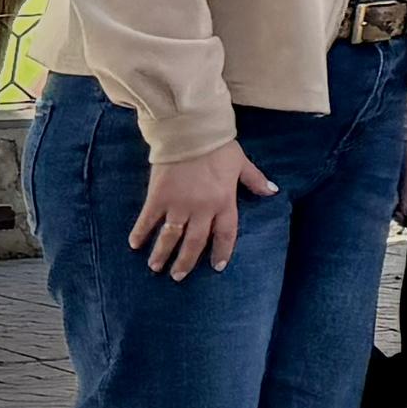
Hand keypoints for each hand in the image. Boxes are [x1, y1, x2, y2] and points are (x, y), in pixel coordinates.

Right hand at [131, 147, 269, 279]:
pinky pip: (147, 220)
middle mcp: (202, 208)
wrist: (191, 132)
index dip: (222, 252)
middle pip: (195, 242)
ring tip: (155, 267)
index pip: (226, 234)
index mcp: (224, 201)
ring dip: (162, 254)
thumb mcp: (242, 163)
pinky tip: (134, 244)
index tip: (217, 267)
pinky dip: (140, 233)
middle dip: (186, 262)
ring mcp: (178, 204)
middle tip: (178, 276)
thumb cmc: (219, 147)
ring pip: (170, 236)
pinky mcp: (158, 197)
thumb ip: (255, 180)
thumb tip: (272, 192)